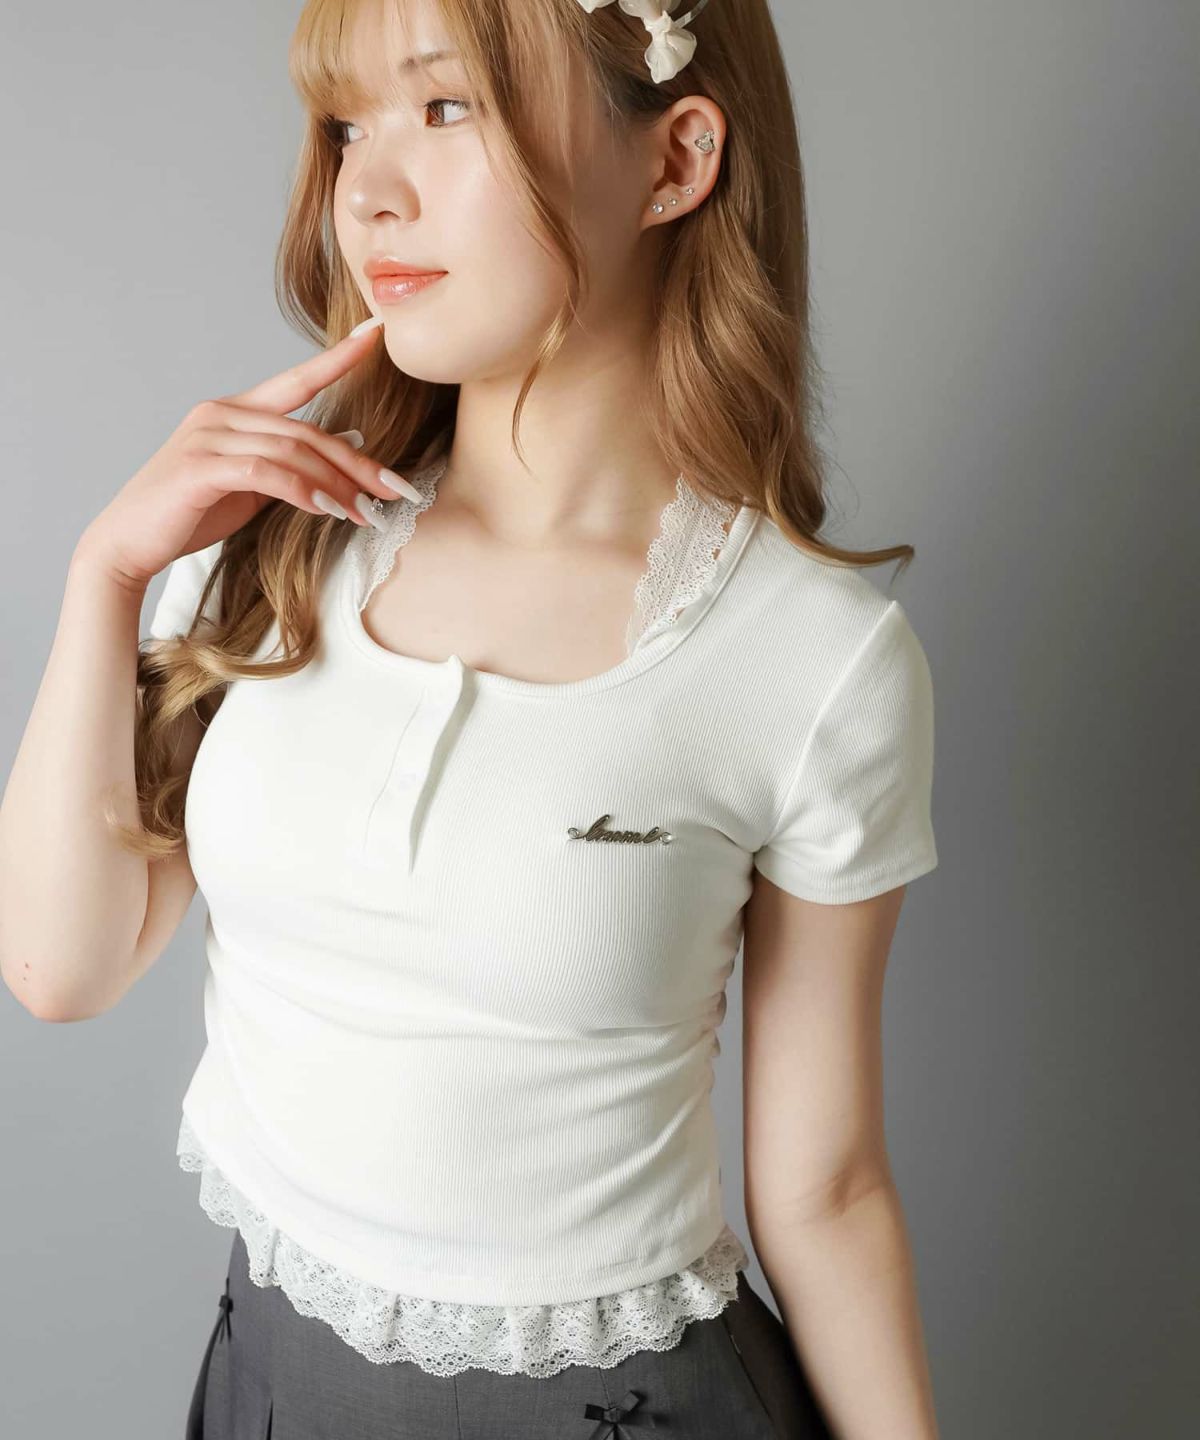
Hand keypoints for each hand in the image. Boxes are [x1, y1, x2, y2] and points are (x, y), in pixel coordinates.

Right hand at [78, 316, 408, 590]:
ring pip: (293, 451)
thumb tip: (349, 442)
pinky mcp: (201, 466)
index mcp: (235, 411)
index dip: (337, 357)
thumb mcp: (251, 486)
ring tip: (366, 513)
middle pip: (308, 431)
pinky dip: (303, 491)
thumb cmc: (190, 513)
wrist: (129, 542)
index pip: (297, 379)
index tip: (375, 335)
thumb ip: (292, 463)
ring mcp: (208, 436)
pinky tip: (327, 511)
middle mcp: (221, 413)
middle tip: (395, 490)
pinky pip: (267, 472)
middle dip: (358, 464)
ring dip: (337, 486)